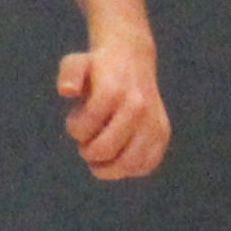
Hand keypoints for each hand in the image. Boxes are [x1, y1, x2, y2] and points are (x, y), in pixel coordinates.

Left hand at [61, 35, 170, 181]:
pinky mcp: (163, 134)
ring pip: (130, 164)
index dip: (74, 129)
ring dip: (107, 167)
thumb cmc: (96, 67)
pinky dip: (128, 169)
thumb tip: (67, 91)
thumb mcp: (76, 62)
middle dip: (87, 151)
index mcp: (114, 91)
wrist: (132, 61)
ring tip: (100, 155)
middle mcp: (138, 108)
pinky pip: (147, 165)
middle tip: (85, 143)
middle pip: (105, 149)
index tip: (75, 122)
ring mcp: (154, 122)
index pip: (85, 127)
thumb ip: (68, 74)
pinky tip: (117, 158)